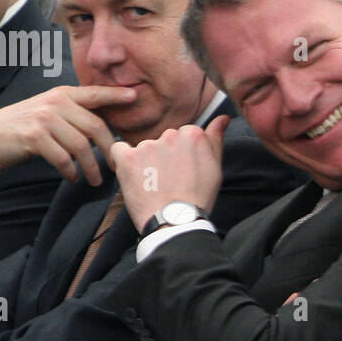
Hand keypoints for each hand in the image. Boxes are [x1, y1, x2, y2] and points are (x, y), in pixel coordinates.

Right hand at [0, 84, 133, 206]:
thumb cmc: (26, 128)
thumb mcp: (50, 113)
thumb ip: (74, 114)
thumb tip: (106, 127)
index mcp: (62, 94)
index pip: (95, 94)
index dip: (116, 95)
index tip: (135, 97)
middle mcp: (54, 103)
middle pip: (96, 127)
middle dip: (109, 150)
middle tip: (115, 166)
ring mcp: (44, 119)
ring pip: (81, 146)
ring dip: (90, 167)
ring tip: (94, 179)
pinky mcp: (34, 137)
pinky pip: (63, 158)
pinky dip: (71, 171)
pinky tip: (73, 177)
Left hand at [111, 116, 227, 231]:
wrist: (175, 222)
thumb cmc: (198, 198)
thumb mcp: (215, 168)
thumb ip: (216, 139)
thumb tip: (222, 118)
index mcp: (193, 135)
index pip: (184, 135)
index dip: (182, 155)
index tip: (183, 171)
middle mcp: (170, 135)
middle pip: (164, 140)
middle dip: (165, 156)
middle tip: (169, 180)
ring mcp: (148, 145)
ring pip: (144, 147)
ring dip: (146, 161)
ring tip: (153, 185)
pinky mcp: (128, 157)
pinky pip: (119, 150)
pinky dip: (122, 161)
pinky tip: (133, 176)